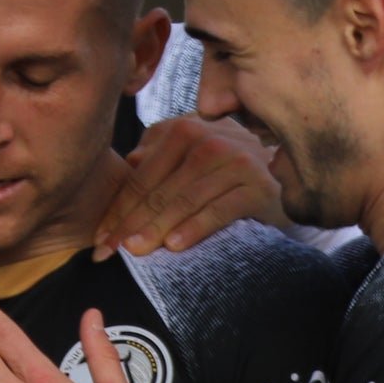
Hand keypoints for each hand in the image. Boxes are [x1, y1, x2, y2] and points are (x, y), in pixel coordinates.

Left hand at [94, 115, 292, 258]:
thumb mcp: (190, 156)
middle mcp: (210, 138)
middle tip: (109, 253)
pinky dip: (195, 227)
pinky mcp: (257, 186)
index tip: (100, 241)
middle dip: (130, 223)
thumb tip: (130, 162)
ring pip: (185, 199)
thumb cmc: (227, 173)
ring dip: (156, 227)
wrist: (283, 180)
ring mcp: (236, 160)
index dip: (117, 209)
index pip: (142, 175)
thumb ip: (160, 154)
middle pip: (159, 188)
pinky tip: (175, 246)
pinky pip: (219, 209)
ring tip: (134, 252)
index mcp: (185, 129)